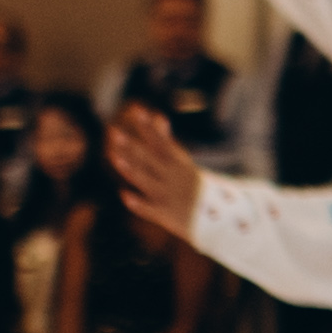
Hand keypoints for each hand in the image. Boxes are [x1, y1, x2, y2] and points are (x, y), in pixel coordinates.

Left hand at [108, 105, 207, 241]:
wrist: (218, 221)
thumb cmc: (194, 189)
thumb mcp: (183, 164)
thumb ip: (166, 142)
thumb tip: (157, 117)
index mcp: (181, 164)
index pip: (161, 142)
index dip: (148, 127)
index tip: (136, 111)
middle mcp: (175, 178)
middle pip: (149, 159)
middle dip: (131, 145)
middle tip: (113, 131)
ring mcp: (169, 197)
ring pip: (146, 181)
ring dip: (131, 169)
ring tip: (114, 157)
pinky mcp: (165, 216)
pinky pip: (149, 209)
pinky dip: (138, 203)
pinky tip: (124, 194)